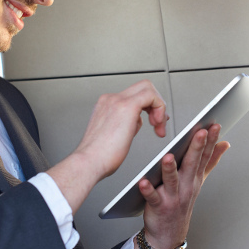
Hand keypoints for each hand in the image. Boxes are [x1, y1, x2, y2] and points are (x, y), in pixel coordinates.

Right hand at [48, 80, 169, 212]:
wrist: (89, 161)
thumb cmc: (99, 156)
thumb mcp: (112, 135)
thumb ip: (124, 124)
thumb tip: (136, 122)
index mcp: (106, 105)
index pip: (133, 95)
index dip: (148, 106)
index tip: (154, 121)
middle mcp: (111, 99)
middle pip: (142, 86)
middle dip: (156, 103)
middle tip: (159, 121)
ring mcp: (117, 101)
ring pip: (147, 88)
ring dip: (159, 107)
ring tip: (158, 127)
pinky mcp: (127, 106)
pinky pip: (151, 96)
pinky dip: (159, 108)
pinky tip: (157, 125)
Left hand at [136, 123, 229, 248]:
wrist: (168, 235)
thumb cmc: (181, 204)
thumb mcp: (199, 181)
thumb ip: (211, 161)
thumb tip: (225, 143)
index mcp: (194, 178)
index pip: (204, 156)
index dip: (211, 141)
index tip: (214, 126)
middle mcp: (186, 186)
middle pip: (192, 164)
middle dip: (197, 148)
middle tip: (200, 133)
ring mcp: (173, 197)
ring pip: (172, 180)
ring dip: (170, 169)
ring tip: (168, 157)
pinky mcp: (158, 207)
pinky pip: (152, 197)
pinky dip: (148, 190)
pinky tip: (143, 182)